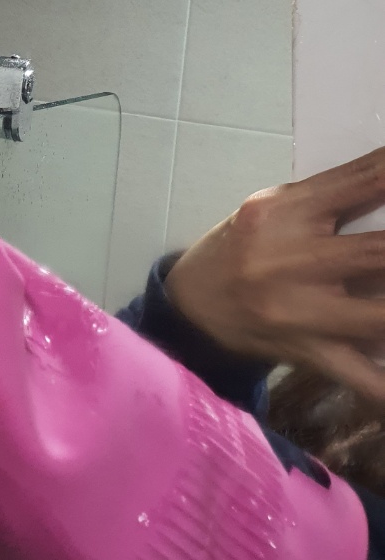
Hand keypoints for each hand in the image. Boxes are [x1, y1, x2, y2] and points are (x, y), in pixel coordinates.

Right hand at [165, 147, 384, 401]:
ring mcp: (299, 311)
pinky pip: (361, 377)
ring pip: (378, 317)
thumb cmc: (244, 246)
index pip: (361, 182)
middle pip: (377, 251)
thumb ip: (331, 199)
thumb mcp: (274, 208)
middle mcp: (289, 258)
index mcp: (282, 210)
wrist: (193, 304)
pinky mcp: (307, 352)